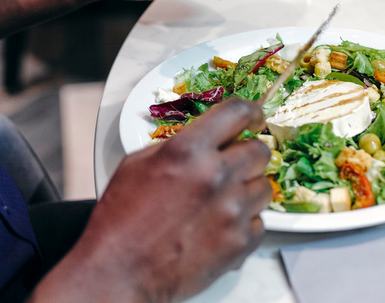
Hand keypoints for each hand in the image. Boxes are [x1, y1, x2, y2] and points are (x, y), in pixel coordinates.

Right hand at [34, 99, 271, 301]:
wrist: (119, 272)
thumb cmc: (121, 220)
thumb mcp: (137, 164)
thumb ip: (177, 146)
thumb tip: (204, 140)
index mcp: (189, 150)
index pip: (237, 112)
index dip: (250, 111)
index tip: (254, 117)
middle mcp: (216, 175)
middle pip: (260, 150)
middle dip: (249, 154)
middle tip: (236, 163)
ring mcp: (232, 210)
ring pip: (265, 187)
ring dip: (248, 189)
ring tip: (224, 200)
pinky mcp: (239, 242)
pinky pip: (260, 222)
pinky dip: (245, 223)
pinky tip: (222, 226)